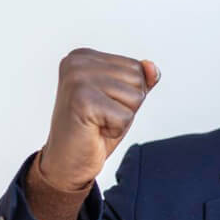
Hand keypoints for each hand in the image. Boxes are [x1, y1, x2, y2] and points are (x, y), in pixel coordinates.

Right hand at [37, 49, 160, 189]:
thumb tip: (152, 67)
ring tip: (97, 122)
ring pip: (135, 97)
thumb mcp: (121, 100)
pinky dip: (115, 130)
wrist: (66, 162)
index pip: (135, 68)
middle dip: (126, 105)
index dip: (127, 95)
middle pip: (137, 79)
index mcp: (83, 56)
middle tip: (100, 116)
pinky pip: (126, 116)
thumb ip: (139, 80)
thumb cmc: (92, 129)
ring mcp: (77, 79)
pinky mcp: (82, 101)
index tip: (101, 105)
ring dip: (121, 118)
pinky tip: (94, 130)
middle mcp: (77, 62)